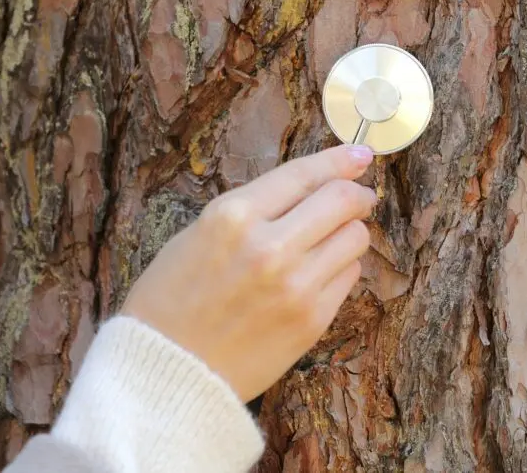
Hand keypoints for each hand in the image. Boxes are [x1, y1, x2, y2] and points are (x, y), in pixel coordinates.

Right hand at [121, 144, 376, 401]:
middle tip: (358, 197)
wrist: (168, 371)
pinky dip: (341, 267)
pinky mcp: (312, 320)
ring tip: (332, 239)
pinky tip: (319, 273)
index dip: (339, 160)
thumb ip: (256, 208)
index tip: (359, 155)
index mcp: (233, 216)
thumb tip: (312, 185)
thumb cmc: (173, 300)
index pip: (305, 174)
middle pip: (342, 200)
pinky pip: (349, 276)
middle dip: (356, 193)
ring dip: (350, 231)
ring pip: (355, 237)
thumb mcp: (200, 233)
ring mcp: (295, 285)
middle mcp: (269, 247)